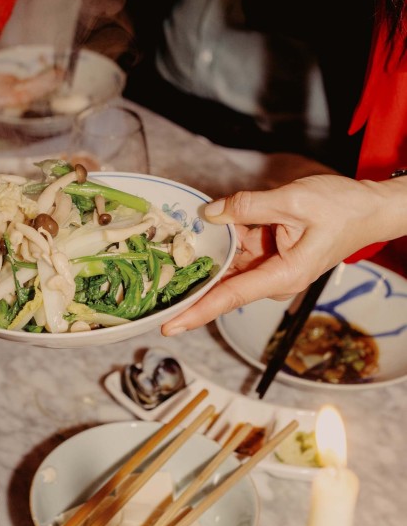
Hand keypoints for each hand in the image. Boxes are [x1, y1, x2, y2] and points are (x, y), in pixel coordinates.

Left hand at [161, 174, 404, 334]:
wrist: (370, 208)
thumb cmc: (342, 208)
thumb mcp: (292, 200)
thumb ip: (248, 206)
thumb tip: (211, 213)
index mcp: (283, 275)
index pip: (230, 296)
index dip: (197, 311)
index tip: (170, 325)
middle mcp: (274, 278)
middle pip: (224, 283)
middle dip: (191, 279)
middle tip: (154, 276)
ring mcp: (272, 268)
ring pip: (230, 264)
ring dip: (206, 254)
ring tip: (172, 247)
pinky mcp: (272, 254)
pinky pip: (240, 251)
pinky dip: (224, 241)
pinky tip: (204, 228)